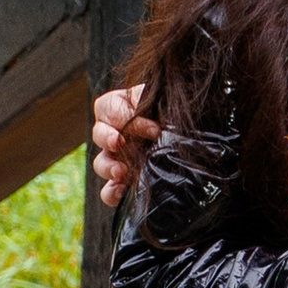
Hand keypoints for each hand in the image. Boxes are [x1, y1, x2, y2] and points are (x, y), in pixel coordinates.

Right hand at [92, 81, 157, 210]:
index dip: (125, 117)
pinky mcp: (125, 180)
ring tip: (121, 172)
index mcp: (117, 107)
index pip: (108, 109)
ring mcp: (118, 158)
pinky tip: (121, 192)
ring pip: (101, 163)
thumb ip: (146, 95)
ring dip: (108, 167)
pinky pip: (110, 190)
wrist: (188, 128)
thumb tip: (139, 103)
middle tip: (121, 143)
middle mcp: (114, 133)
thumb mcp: (159, 95)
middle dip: (108, 138)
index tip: (154, 128)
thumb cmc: (170, 106)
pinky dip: (112, 193)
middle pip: (98, 135)